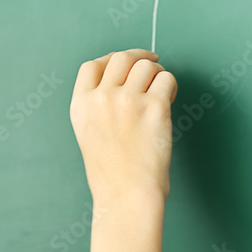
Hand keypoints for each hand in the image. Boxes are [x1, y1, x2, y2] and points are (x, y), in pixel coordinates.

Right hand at [69, 49, 177, 202]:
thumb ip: (99, 108)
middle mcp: (102, 98)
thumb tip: (126, 82)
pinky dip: (170, 86)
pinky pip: (167, 80)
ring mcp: (128, 100)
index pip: (91, 66)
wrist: (127, 194)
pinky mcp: (154, 107)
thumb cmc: (113, 174)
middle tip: (152, 61)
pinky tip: (170, 99)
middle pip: (120, 58)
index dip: (110, 59)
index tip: (124, 63)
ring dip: (157, 73)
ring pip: (146, 66)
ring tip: (161, 90)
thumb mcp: (90, 135)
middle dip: (138, 56)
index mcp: (82, 106)